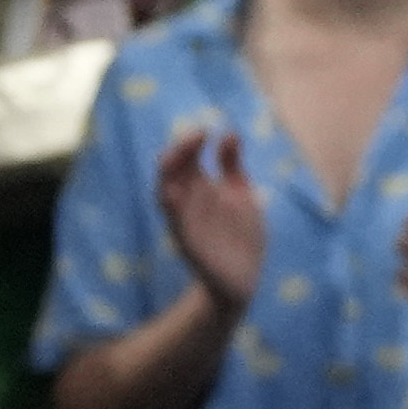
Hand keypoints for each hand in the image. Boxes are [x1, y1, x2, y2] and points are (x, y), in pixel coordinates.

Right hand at [155, 118, 269, 313]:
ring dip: (168, 174)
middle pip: (171, 171)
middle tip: (196, 136)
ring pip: (165, 194)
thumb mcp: (240, 194)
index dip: (191, 143)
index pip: (185, 159)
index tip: (206, 130)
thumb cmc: (239, 235)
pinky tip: (172, 193)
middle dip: (179, 152)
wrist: (243, 278)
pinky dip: (171, 209)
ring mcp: (185, 223)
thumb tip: (229, 133)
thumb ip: (232, 166)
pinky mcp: (189, 244)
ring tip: (174, 155)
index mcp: (198, 189)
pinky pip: (174, 224)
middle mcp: (187, 203)